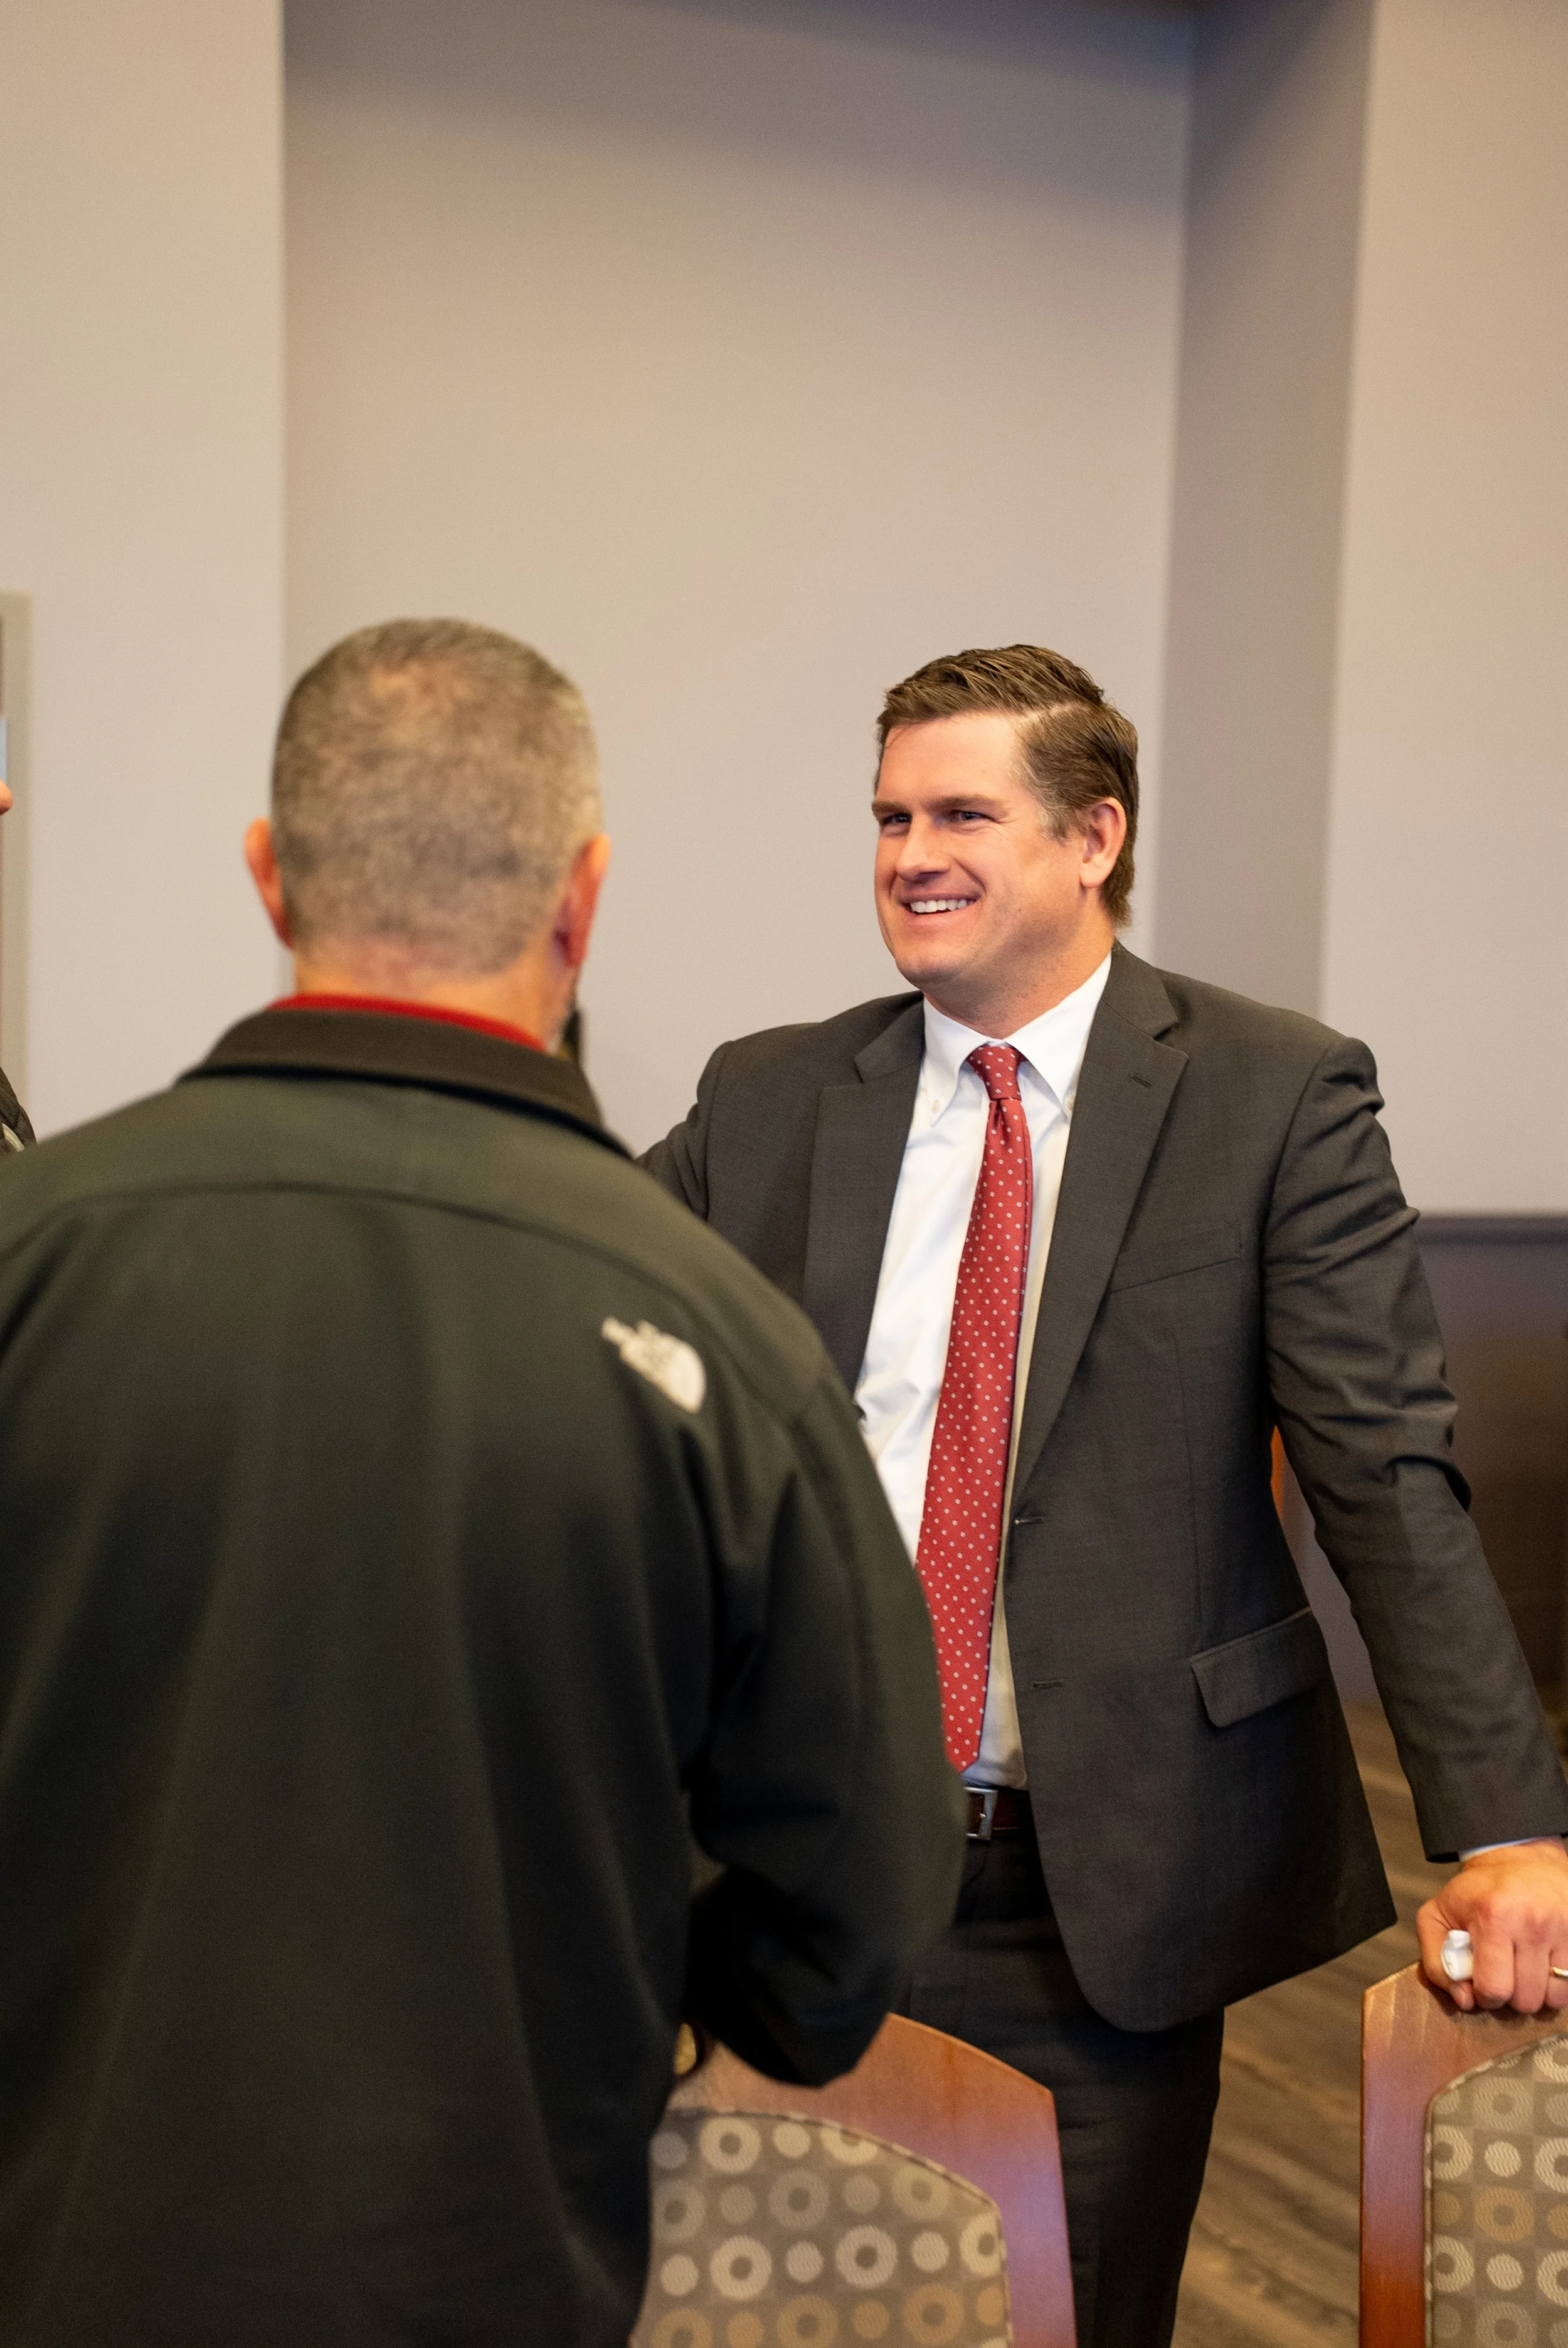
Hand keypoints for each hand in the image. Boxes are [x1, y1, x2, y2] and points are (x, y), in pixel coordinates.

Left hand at [1418, 1839, 1567, 2011]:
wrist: (1521, 1860)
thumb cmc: (1477, 1893)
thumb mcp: (1437, 1916)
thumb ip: (1437, 1963)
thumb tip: (1464, 2000)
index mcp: (1493, 1917)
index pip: (1494, 1988)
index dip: (1484, 1996)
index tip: (1482, 1984)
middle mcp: (1532, 1922)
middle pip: (1526, 1999)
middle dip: (1511, 1996)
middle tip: (1503, 1975)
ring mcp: (1562, 1928)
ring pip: (1553, 1998)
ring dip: (1536, 1993)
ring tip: (1522, 1970)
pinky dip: (1557, 1984)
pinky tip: (1542, 1967)